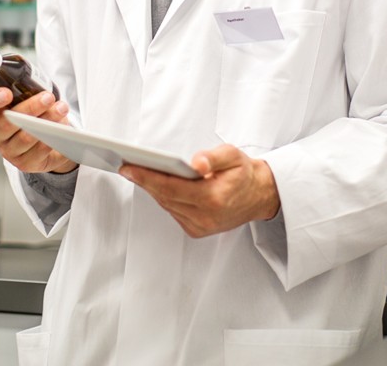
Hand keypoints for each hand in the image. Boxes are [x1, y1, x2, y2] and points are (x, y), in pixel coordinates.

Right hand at [0, 88, 77, 173]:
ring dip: (46, 122)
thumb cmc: (33, 113)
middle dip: (31, 108)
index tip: (7, 93)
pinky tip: (61, 130)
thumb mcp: (27, 98)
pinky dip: (51, 140)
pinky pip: (37, 152)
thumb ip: (28, 90)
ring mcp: (9, 150)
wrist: (46, 139)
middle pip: (7, 122)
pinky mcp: (24, 163)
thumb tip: (42, 87)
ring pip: (25, 138)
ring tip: (61, 110)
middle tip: (48, 97)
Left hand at [119, 144, 279, 237]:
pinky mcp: (198, 231)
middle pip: (165, 197)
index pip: (171, 187)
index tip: (128, 168)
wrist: (259, 195)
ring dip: (153, 189)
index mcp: (214, 198)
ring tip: (138, 172)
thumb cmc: (243, 173)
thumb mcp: (233, 155)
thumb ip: (213, 157)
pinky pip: (174, 212)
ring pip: (167, 205)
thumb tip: (196, 163)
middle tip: (128, 165)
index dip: (147, 177)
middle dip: (145, 181)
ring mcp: (201, 227)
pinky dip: (165, 197)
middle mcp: (206, 217)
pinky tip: (158, 184)